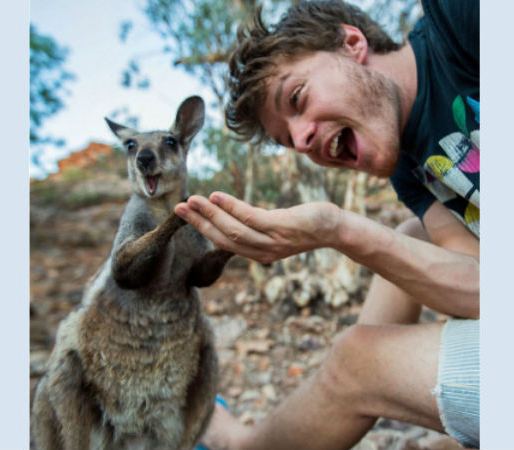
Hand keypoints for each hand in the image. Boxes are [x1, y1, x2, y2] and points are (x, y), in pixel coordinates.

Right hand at [174, 192, 341, 263]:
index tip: (185, 215)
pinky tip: (216, 196)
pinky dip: (230, 207)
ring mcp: (272, 241)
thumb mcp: (276, 229)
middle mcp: (262, 252)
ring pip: (233, 229)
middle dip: (199, 223)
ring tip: (192, 201)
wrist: (335, 228)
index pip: (224, 242)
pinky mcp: (281, 227)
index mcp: (258, 253)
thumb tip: (233, 218)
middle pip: (223, 238)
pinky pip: (250, 218)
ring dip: (210, 215)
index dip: (202, 229)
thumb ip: (255, 228)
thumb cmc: (305, 225)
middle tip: (178, 207)